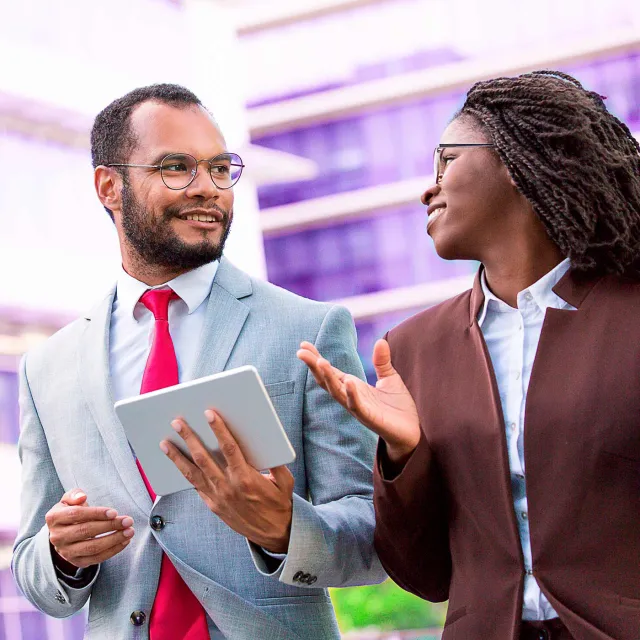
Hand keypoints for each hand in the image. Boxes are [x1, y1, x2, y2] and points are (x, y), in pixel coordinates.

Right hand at [46, 489, 134, 570]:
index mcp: (54, 518)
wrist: (64, 532)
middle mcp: (57, 537)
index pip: (76, 515)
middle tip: (128, 521)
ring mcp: (66, 552)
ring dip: (114, 540)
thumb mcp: (69, 499)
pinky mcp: (76, 562)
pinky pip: (96, 559)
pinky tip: (125, 541)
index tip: (114, 512)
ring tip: (130, 531)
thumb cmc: (71, 511)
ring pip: (92, 547)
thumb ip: (74, 494)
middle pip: (85, 531)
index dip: (96, 513)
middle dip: (109, 526)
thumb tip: (82, 497)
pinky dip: (113, 550)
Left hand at [160, 411, 293, 553]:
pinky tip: (176, 463)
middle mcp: (228, 487)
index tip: (209, 414)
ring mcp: (218, 498)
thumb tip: (268, 442)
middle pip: (204, 458)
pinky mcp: (213, 506)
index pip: (229, 448)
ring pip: (192, 473)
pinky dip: (184, 474)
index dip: (218, 429)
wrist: (274, 535)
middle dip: (189, 438)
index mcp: (246, 478)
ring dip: (177, 457)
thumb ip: (276, 462)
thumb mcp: (285, 481)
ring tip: (165, 443)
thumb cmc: (280, 505)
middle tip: (177, 423)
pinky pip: (195, 487)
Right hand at [297, 339, 419, 463]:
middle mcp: (350, 397)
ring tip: (320, 362)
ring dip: (328, 378)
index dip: (316, 358)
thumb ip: (381, 362)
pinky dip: (352, 394)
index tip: (303, 345)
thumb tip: (379, 341)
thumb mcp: (390, 379)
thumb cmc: (397, 407)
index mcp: (353, 387)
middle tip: (300, 352)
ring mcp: (358, 408)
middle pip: (327, 381)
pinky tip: (349, 381)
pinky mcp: (370, 418)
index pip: (330, 371)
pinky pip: (357, 406)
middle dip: (314, 367)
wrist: (412, 432)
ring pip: (338, 393)